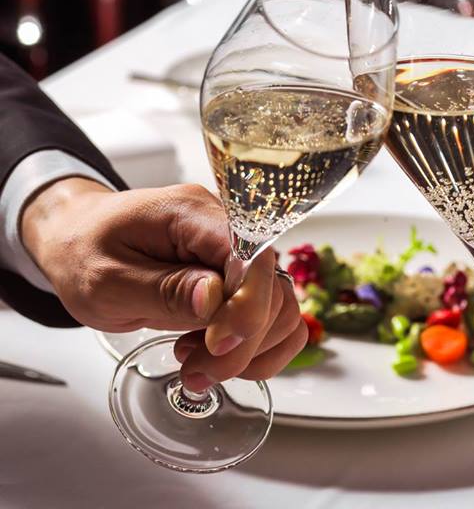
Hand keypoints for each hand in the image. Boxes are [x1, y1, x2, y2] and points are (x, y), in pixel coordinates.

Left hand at [21, 179, 306, 391]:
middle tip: (195, 370)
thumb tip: (215, 299)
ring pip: (284, 308)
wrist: (78, 238)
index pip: (250, 257)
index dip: (246, 307)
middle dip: (242, 342)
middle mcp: (229, 228)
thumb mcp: (105, 279)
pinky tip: (219, 355)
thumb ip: (161, 290)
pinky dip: (259, 348)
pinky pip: (277, 316)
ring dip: (251, 350)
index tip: (215, 347)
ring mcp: (239, 254)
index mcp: (193, 214)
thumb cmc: (84, 251)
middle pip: (273, 289)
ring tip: (198, 363)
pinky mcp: (242, 279)